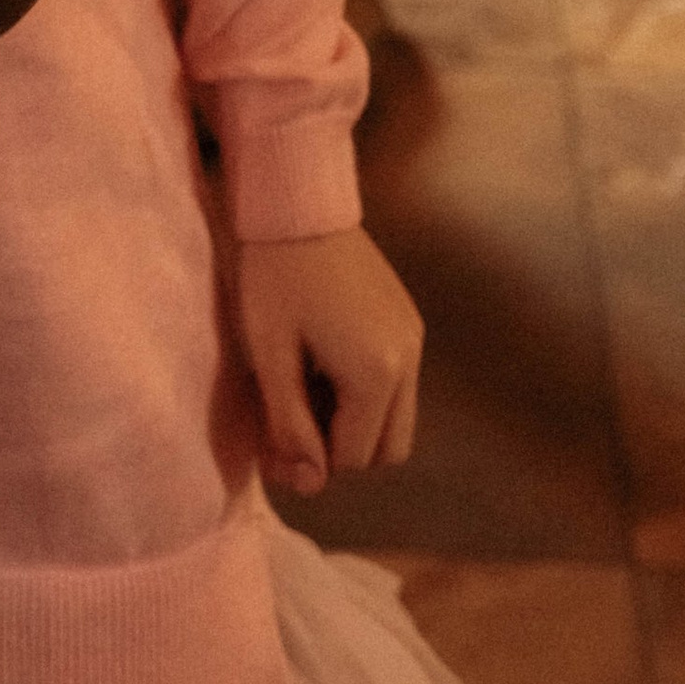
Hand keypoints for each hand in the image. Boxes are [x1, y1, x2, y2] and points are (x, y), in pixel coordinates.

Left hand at [234, 224, 422, 495]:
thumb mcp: (271, 356)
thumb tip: (310, 482)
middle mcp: (408, 359)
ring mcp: (413, 336)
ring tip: (307, 385)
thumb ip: (290, 425)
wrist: (298, 201)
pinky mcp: (409, 318)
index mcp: (376, 373)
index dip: (308, 459)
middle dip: (340, 448)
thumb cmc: (274, 276)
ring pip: (395, 420)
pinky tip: (324, 359)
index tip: (271, 437)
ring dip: (355, 422)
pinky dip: (365, 392)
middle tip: (293, 416)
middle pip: (386, 451)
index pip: (351, 458)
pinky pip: (397, 383)